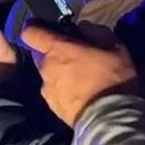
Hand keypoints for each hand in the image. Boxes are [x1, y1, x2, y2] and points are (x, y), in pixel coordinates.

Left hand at [22, 24, 137, 125]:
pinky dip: (62, 89)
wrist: (108, 117)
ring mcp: (45, 87)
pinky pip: (53, 90)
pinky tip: (79, 94)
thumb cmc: (112, 77)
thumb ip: (95, 32)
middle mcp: (45, 67)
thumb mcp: (114, 47)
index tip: (48, 31)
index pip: (30, 33)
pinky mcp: (50, 104)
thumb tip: (82, 27)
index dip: (36, 29)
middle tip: (78, 59)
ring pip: (49, 73)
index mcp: (57, 50)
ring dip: (60, 73)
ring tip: (82, 80)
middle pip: (43, 55)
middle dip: (58, 55)